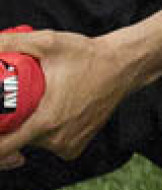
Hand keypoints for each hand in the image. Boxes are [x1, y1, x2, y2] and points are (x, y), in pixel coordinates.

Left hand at [0, 27, 136, 168]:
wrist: (122, 67)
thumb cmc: (86, 55)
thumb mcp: (46, 42)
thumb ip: (10, 42)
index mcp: (46, 120)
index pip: (4, 147)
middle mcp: (58, 138)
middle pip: (16, 140)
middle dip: (11, 122)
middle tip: (19, 98)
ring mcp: (68, 145)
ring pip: (32, 141)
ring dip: (28, 125)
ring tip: (39, 101)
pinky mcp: (76, 147)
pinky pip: (50, 144)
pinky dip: (46, 132)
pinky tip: (52, 112)